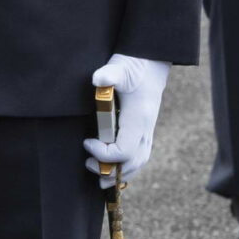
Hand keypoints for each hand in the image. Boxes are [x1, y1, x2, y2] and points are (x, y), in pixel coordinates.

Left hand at [82, 55, 169, 182]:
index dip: (104, 153)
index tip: (87, 142)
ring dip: (119, 174)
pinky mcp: (144, 131)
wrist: (152, 62)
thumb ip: (110, 73)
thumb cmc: (134, 65)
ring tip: (98, 176)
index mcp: (139, 118)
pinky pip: (139, 157)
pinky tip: (112, 169)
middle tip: (88, 164)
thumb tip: (97, 79)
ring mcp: (147, 131)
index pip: (124, 150)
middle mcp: (146, 129)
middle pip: (133, 163)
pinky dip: (126, 168)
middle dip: (110, 170)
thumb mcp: (121, 67)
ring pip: (138, 163)